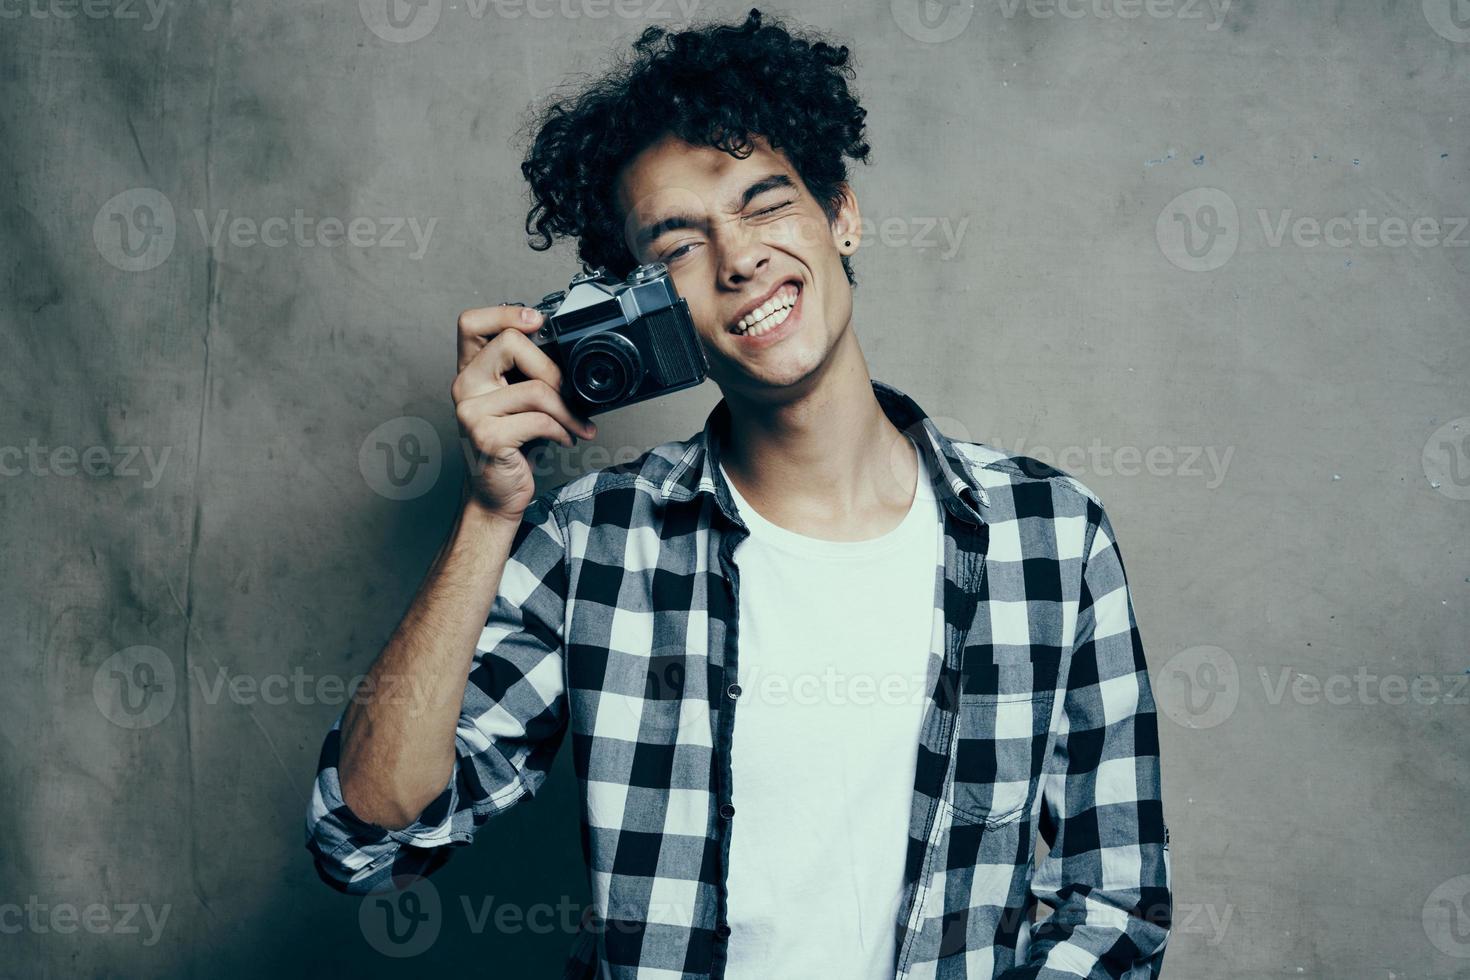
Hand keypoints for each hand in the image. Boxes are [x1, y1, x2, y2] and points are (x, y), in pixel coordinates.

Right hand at [451, 304, 596, 520]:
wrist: (497, 494)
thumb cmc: (512, 445)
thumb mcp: (518, 401)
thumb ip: (527, 372)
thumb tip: (567, 350)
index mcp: (470, 370)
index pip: (471, 322)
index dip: (505, 313)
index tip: (537, 322)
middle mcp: (464, 385)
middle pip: (511, 343)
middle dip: (552, 369)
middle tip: (566, 392)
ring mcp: (471, 411)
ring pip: (536, 388)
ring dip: (568, 410)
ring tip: (576, 424)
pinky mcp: (486, 436)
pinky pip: (540, 420)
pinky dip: (563, 430)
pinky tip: (564, 438)